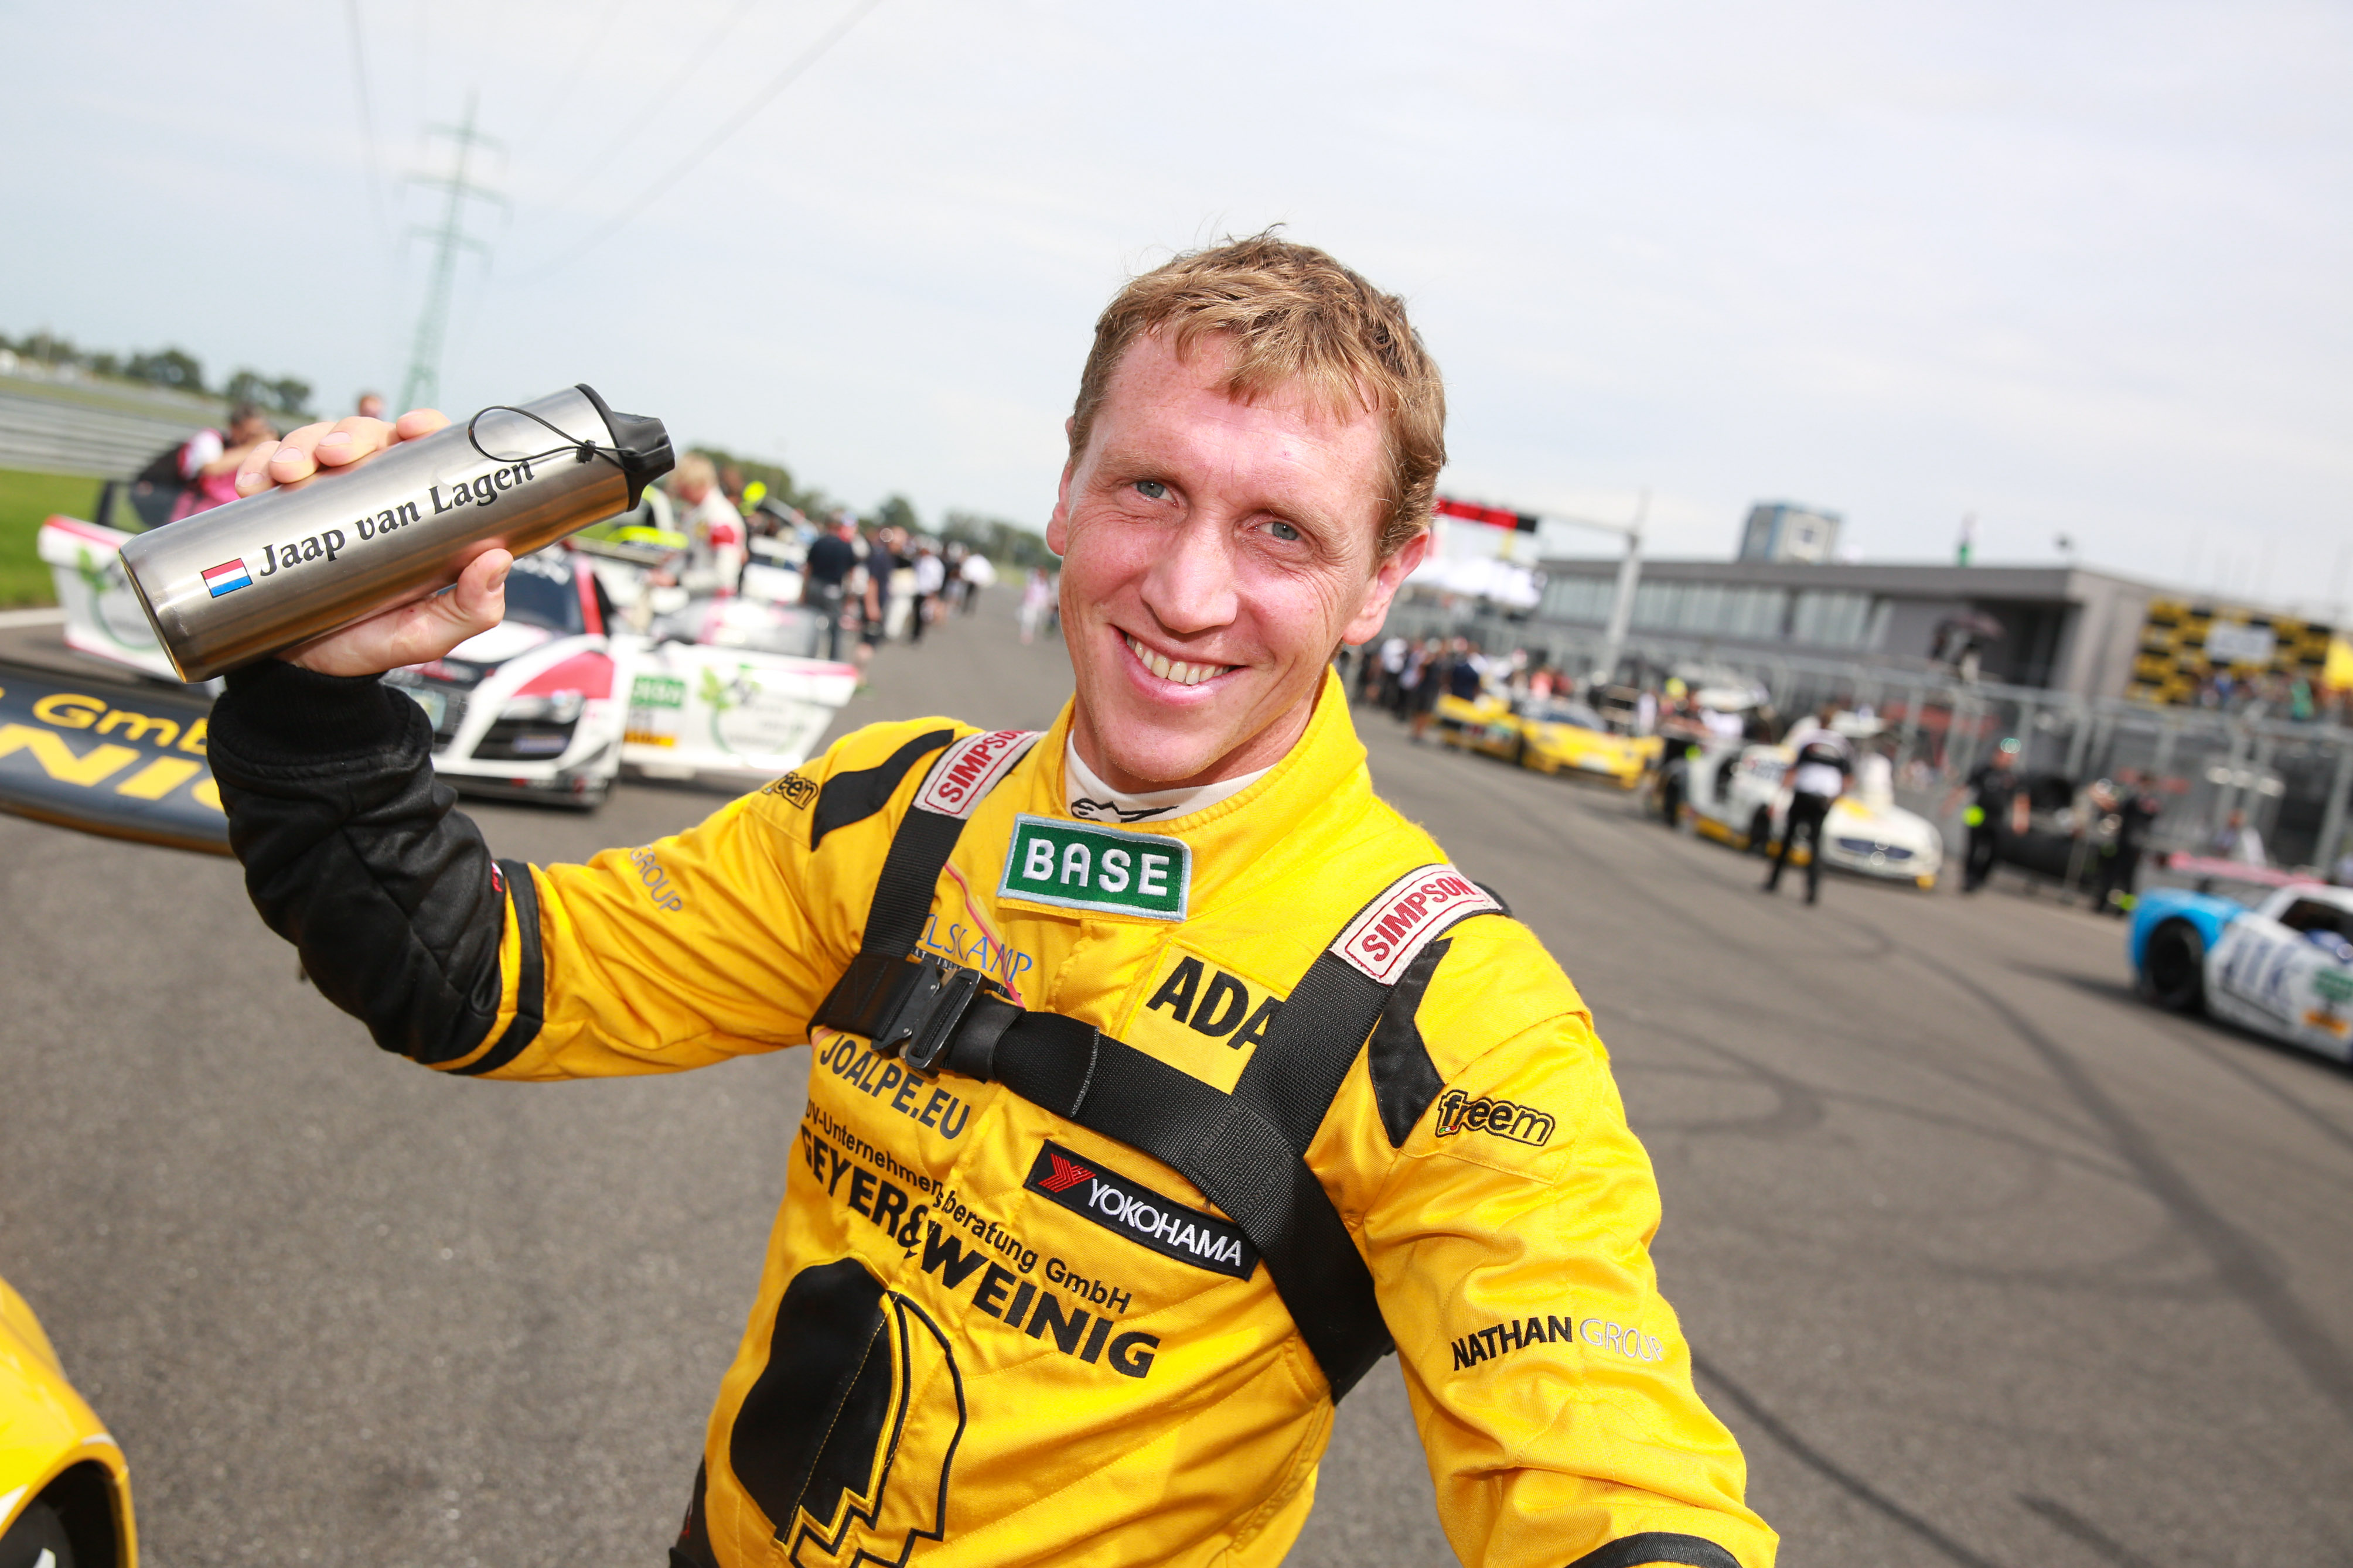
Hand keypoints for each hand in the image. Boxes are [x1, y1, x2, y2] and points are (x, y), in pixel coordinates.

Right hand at [228, 408, 513, 675]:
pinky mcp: (278, 508)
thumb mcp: (426, 633)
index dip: (423, 428)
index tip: (412, 429)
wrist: (301, 670)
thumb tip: (499, 560)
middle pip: (365, 437)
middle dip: (348, 434)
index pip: (425, 454)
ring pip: (312, 443)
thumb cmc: (371, 642)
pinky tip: (255, 484)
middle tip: (334, 455)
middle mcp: (369, 495)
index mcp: (414, 512)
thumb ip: (470, 608)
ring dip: (298, 446)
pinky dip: (259, 466)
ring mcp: (321, 497)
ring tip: (288, 473)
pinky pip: (266, 469)